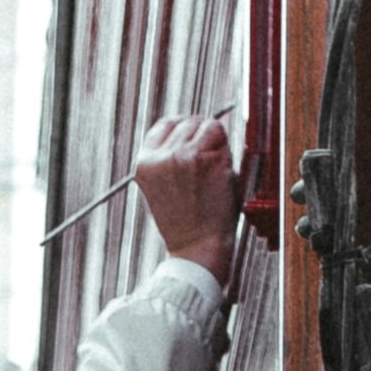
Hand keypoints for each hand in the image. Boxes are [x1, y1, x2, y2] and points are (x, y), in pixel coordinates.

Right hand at [134, 111, 237, 277]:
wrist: (196, 249)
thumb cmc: (185, 224)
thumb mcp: (162, 188)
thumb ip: (168, 159)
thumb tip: (190, 130)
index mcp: (144, 163)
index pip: (165, 125)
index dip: (185, 130)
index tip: (195, 143)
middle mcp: (159, 156)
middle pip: (188, 122)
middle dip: (202, 138)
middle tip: (206, 168)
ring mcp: (181, 154)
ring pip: (206, 125)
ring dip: (215, 144)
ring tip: (211, 174)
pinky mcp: (203, 158)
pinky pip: (220, 136)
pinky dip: (226, 151)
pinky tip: (220, 175)